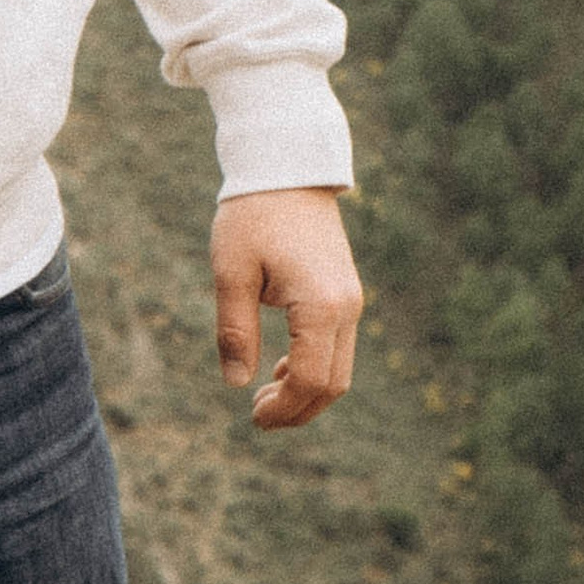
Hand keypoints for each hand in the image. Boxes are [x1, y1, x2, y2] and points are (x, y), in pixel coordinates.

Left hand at [211, 188, 362, 427]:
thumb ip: (235, 331)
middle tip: (257, 417)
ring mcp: (351, 300)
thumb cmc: (253, 215)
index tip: (252, 417)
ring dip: (306, 391)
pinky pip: (338, 345)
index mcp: (320, 305)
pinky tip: (280, 367)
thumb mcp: (232, 273)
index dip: (282, 408)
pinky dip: (314, 366)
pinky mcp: (346, 292)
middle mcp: (346, 307)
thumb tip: (236, 383)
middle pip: (333, 384)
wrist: (287, 166)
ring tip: (264, 397)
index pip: (308, 378)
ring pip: (340, 369)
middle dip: (297, 410)